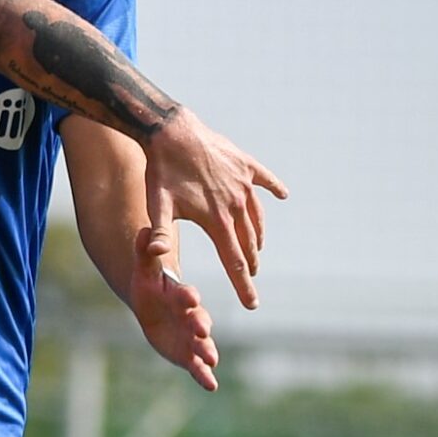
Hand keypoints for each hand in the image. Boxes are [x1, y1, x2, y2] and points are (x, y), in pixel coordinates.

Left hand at [128, 225, 218, 391]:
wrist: (154, 303)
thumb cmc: (150, 284)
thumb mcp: (144, 270)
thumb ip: (145, 252)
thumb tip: (143, 230)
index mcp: (180, 294)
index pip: (185, 295)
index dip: (187, 297)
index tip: (190, 297)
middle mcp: (191, 315)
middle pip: (197, 320)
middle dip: (199, 325)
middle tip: (202, 330)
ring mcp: (191, 335)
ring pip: (201, 344)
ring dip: (206, 351)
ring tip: (212, 360)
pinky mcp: (189, 352)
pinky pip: (197, 364)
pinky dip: (204, 374)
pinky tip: (211, 386)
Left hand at [142, 111, 287, 309]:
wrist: (171, 132)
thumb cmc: (161, 172)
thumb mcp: (156, 205)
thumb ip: (157, 231)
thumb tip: (154, 254)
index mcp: (216, 220)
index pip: (234, 261)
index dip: (243, 285)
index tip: (253, 304)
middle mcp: (236, 204)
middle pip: (248, 242)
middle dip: (251, 263)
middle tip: (251, 278)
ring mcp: (244, 183)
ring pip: (257, 216)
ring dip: (258, 234)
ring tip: (256, 247)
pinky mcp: (245, 165)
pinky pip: (266, 180)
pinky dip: (274, 188)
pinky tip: (283, 195)